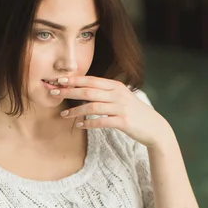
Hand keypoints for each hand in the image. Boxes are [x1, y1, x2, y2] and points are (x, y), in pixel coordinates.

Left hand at [53, 76, 172, 147]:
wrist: (154, 127)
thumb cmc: (134, 113)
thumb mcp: (121, 98)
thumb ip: (105, 93)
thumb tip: (83, 91)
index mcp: (116, 86)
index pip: (91, 80)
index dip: (74, 80)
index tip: (59, 80)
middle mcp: (117, 94)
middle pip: (88, 91)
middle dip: (69, 91)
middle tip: (54, 93)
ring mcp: (120, 108)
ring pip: (92, 106)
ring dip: (76, 110)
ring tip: (64, 115)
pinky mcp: (123, 121)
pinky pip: (101, 121)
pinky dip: (88, 123)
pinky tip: (80, 125)